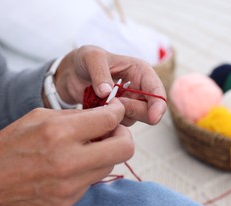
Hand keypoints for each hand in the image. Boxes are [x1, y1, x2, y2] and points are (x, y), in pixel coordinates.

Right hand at [0, 99, 132, 205]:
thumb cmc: (12, 144)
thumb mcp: (41, 116)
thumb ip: (77, 116)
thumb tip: (106, 115)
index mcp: (59, 133)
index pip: (110, 120)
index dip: (118, 112)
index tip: (116, 111)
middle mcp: (68, 161)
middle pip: (125, 148)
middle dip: (124, 135)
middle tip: (111, 131)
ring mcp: (70, 186)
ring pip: (111, 165)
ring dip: (105, 153)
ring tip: (86, 148)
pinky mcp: (69, 201)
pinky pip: (93, 180)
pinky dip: (88, 169)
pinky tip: (70, 165)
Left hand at [50, 45, 166, 125]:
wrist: (72, 73)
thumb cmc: (85, 60)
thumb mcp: (91, 58)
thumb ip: (99, 73)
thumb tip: (107, 93)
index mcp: (141, 71)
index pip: (158, 92)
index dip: (158, 106)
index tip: (153, 117)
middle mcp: (140, 89)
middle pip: (150, 110)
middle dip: (133, 110)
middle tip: (114, 102)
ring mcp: (130, 103)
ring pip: (134, 119)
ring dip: (118, 115)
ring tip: (99, 100)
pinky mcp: (118, 114)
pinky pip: (119, 124)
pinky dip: (108, 120)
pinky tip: (96, 108)